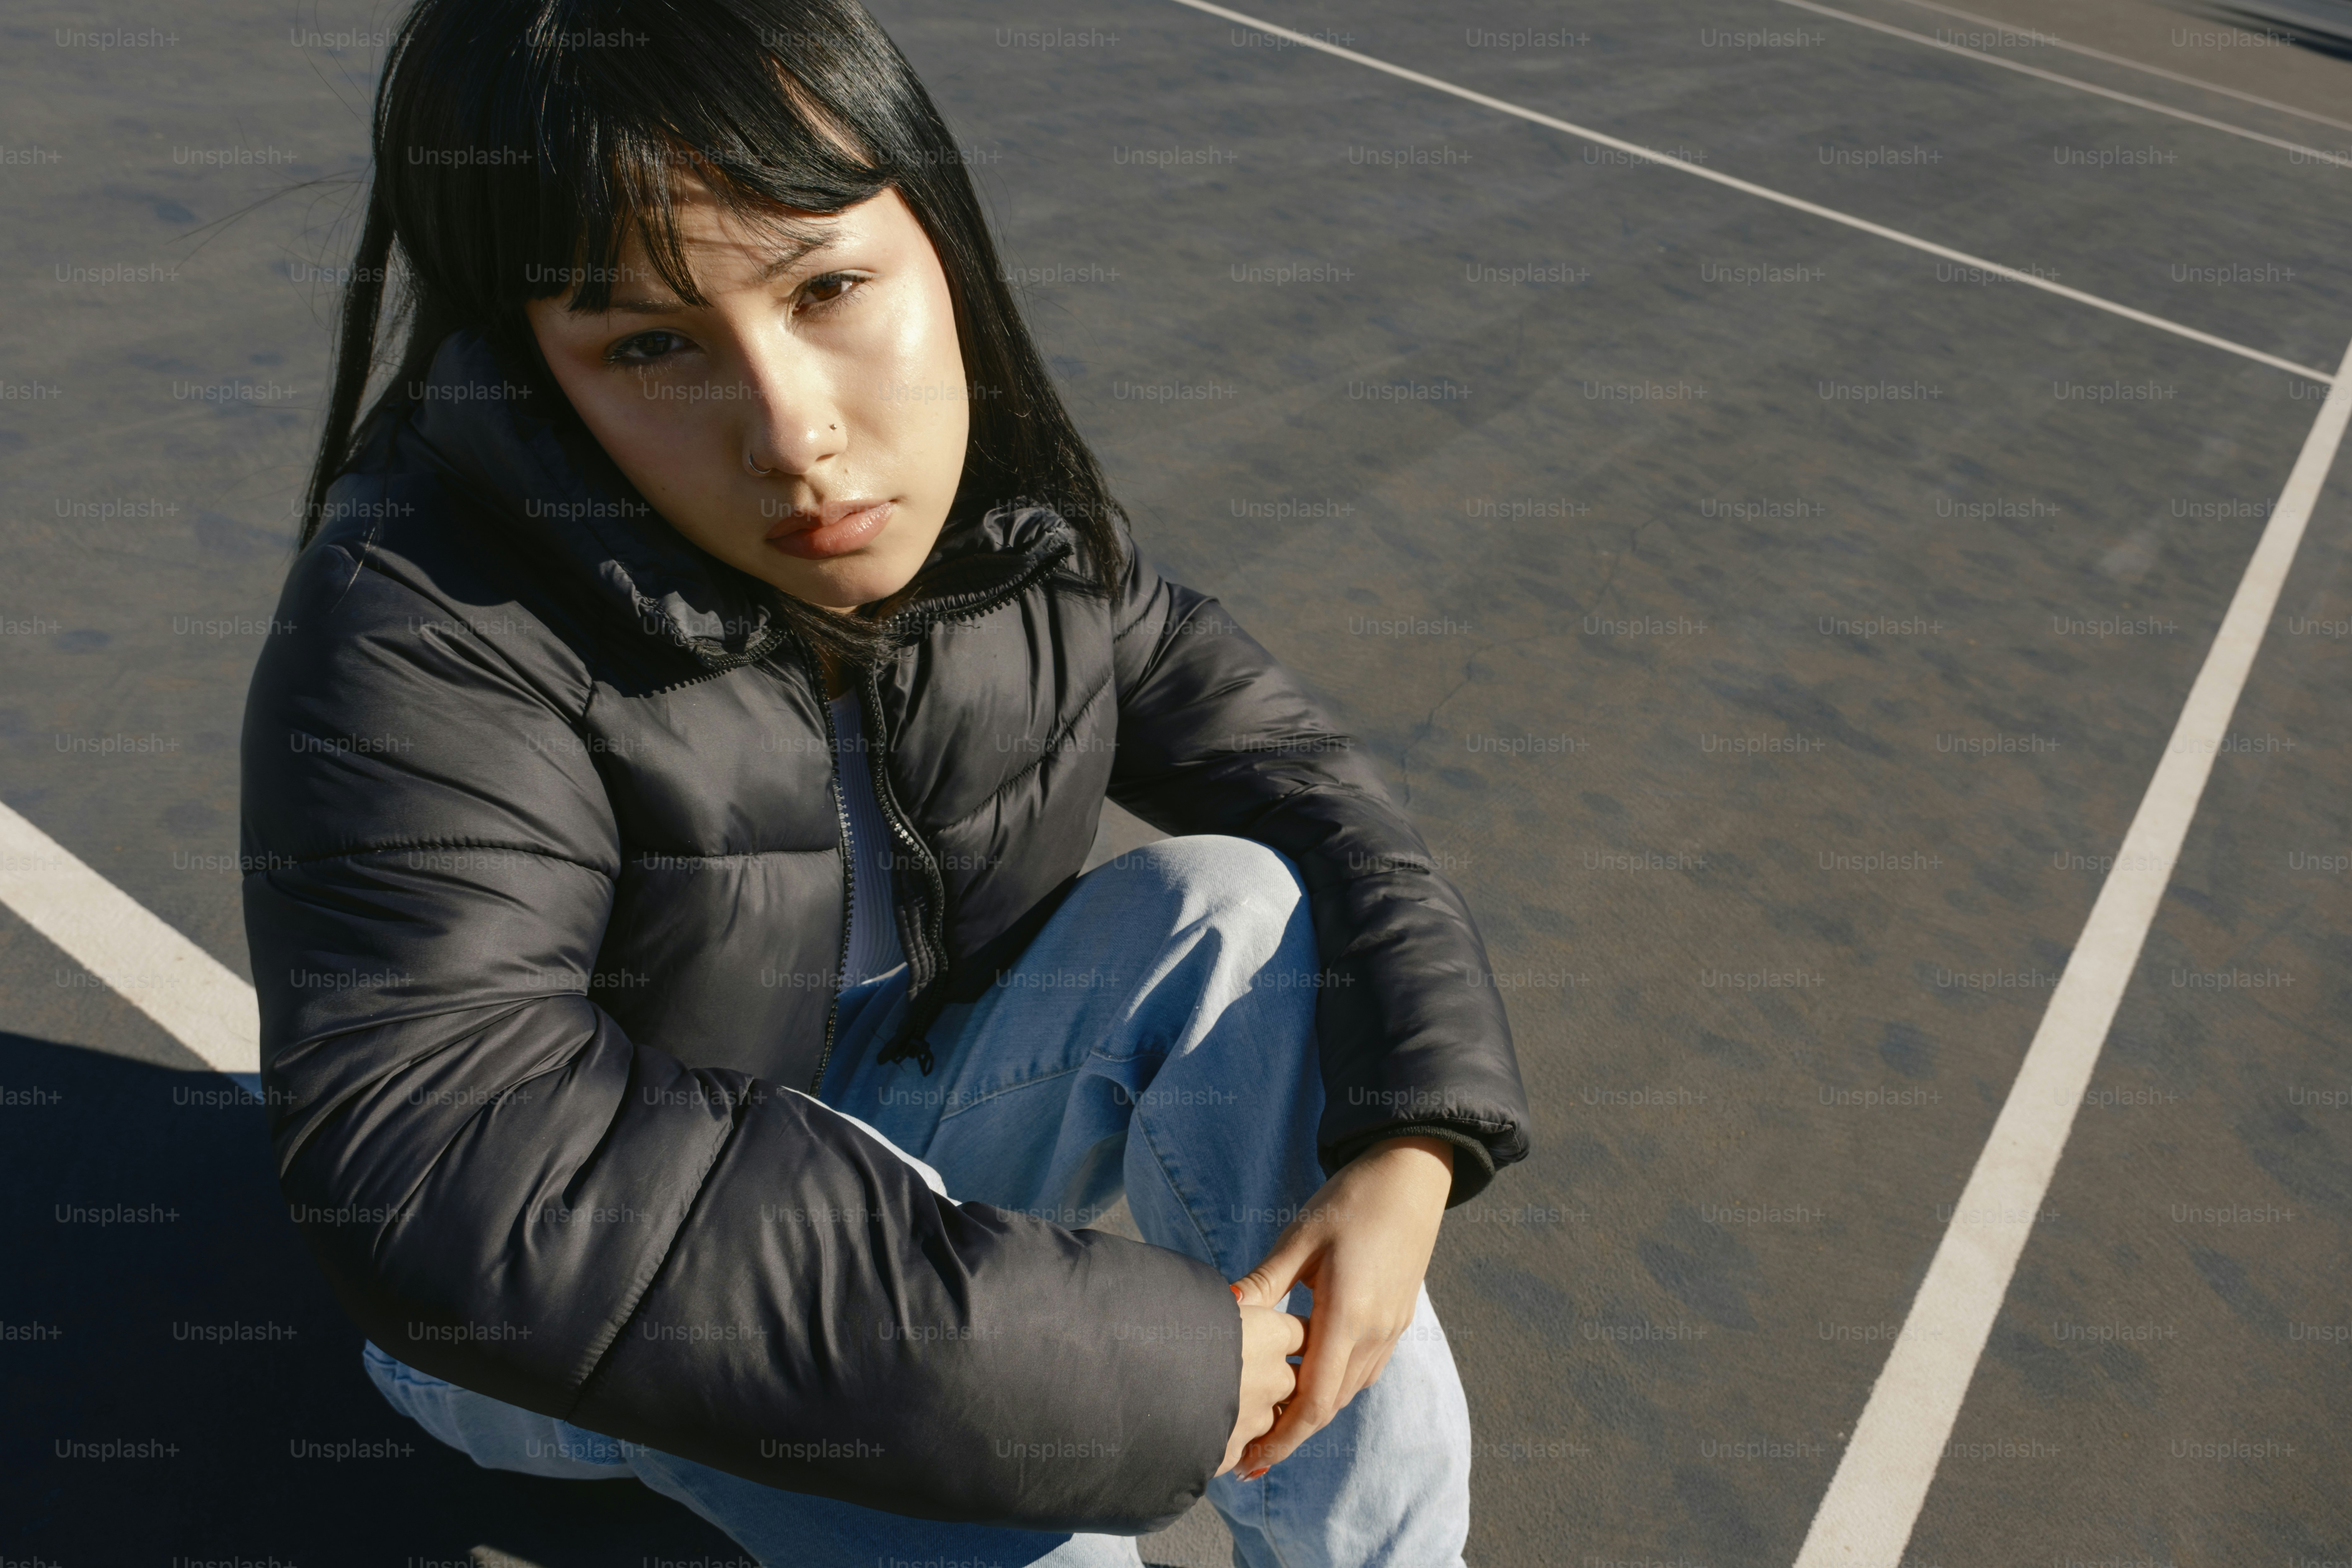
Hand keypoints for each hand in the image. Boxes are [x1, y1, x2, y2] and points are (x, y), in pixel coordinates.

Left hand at [1228, 1135, 1453, 1477]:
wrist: (1410, 1174)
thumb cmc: (1350, 1200)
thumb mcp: (1299, 1238)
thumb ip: (1265, 1283)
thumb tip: (1224, 1313)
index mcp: (1348, 1316)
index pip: (1313, 1401)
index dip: (1282, 1438)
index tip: (1251, 1463)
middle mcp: (1375, 1332)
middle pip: (1330, 1405)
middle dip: (1291, 1434)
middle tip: (1250, 1454)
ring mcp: (1391, 1328)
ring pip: (1349, 1390)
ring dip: (1313, 1411)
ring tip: (1272, 1422)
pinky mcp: (1398, 1318)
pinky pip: (1364, 1370)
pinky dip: (1335, 1385)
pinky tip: (1308, 1379)